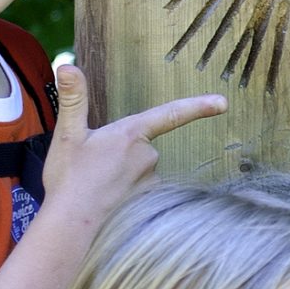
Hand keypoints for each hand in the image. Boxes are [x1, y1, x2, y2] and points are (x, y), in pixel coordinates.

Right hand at [42, 63, 225, 217]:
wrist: (71, 223)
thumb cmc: (69, 179)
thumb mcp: (67, 134)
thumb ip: (73, 98)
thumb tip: (66, 65)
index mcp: (131, 134)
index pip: (171, 114)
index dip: (199, 106)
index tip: (223, 102)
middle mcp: (148, 157)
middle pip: (142, 146)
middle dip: (121, 152)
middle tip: (91, 166)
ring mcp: (151, 181)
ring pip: (140, 168)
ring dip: (122, 173)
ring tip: (95, 184)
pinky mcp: (150, 202)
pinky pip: (141, 190)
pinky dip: (126, 192)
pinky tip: (106, 200)